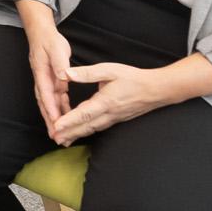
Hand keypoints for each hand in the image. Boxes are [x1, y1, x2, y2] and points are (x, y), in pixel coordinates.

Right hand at [23, 14, 73, 135]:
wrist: (42, 33)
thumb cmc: (49, 40)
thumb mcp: (56, 49)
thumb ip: (60, 64)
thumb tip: (63, 77)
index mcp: (42, 73)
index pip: (46, 94)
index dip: (50, 108)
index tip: (56, 122)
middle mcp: (42, 80)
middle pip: (45, 103)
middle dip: (50, 120)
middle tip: (56, 136)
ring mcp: (47, 81)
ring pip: (50, 103)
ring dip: (54, 117)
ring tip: (61, 133)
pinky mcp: (53, 80)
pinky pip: (56, 97)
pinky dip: (60, 108)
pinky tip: (67, 115)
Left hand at [52, 61, 179, 144]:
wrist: (157, 90)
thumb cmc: (133, 78)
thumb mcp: (109, 70)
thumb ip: (87, 73)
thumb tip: (66, 73)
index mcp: (105, 101)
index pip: (84, 113)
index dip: (69, 121)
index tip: (56, 126)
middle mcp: (109, 113)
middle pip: (86, 126)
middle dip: (70, 133)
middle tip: (54, 139)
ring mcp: (114, 118)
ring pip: (92, 129)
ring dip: (77, 135)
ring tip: (63, 140)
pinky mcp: (117, 119)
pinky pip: (99, 128)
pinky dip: (87, 132)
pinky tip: (80, 133)